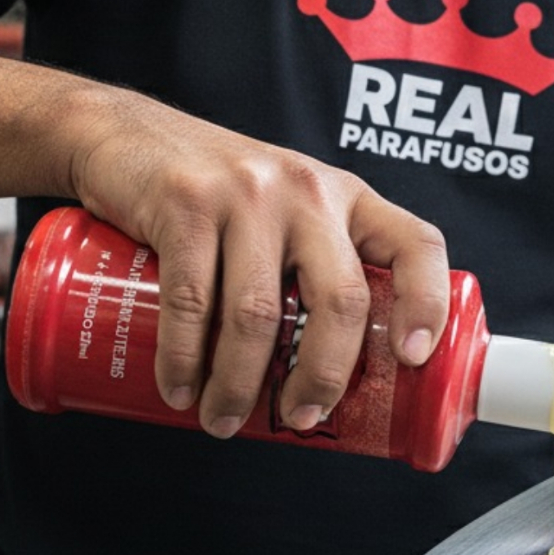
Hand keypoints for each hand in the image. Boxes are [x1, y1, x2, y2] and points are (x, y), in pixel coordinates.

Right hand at [66, 85, 449, 437]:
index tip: (412, 360)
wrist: (125, 135)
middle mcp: (307, 190)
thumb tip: (322, 373)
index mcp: (346, 198)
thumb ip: (309, 265)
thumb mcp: (285, 211)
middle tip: (299, 417)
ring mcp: (248, 193)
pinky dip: (184, 359)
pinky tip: (180, 389)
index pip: (415, 244)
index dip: (428, 303)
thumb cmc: (216, 191)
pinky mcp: (187, 203)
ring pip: (259, 314)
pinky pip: (193, 301)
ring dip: (240, 385)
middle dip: (323, 375)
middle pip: (340, 298)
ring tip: (223, 419)